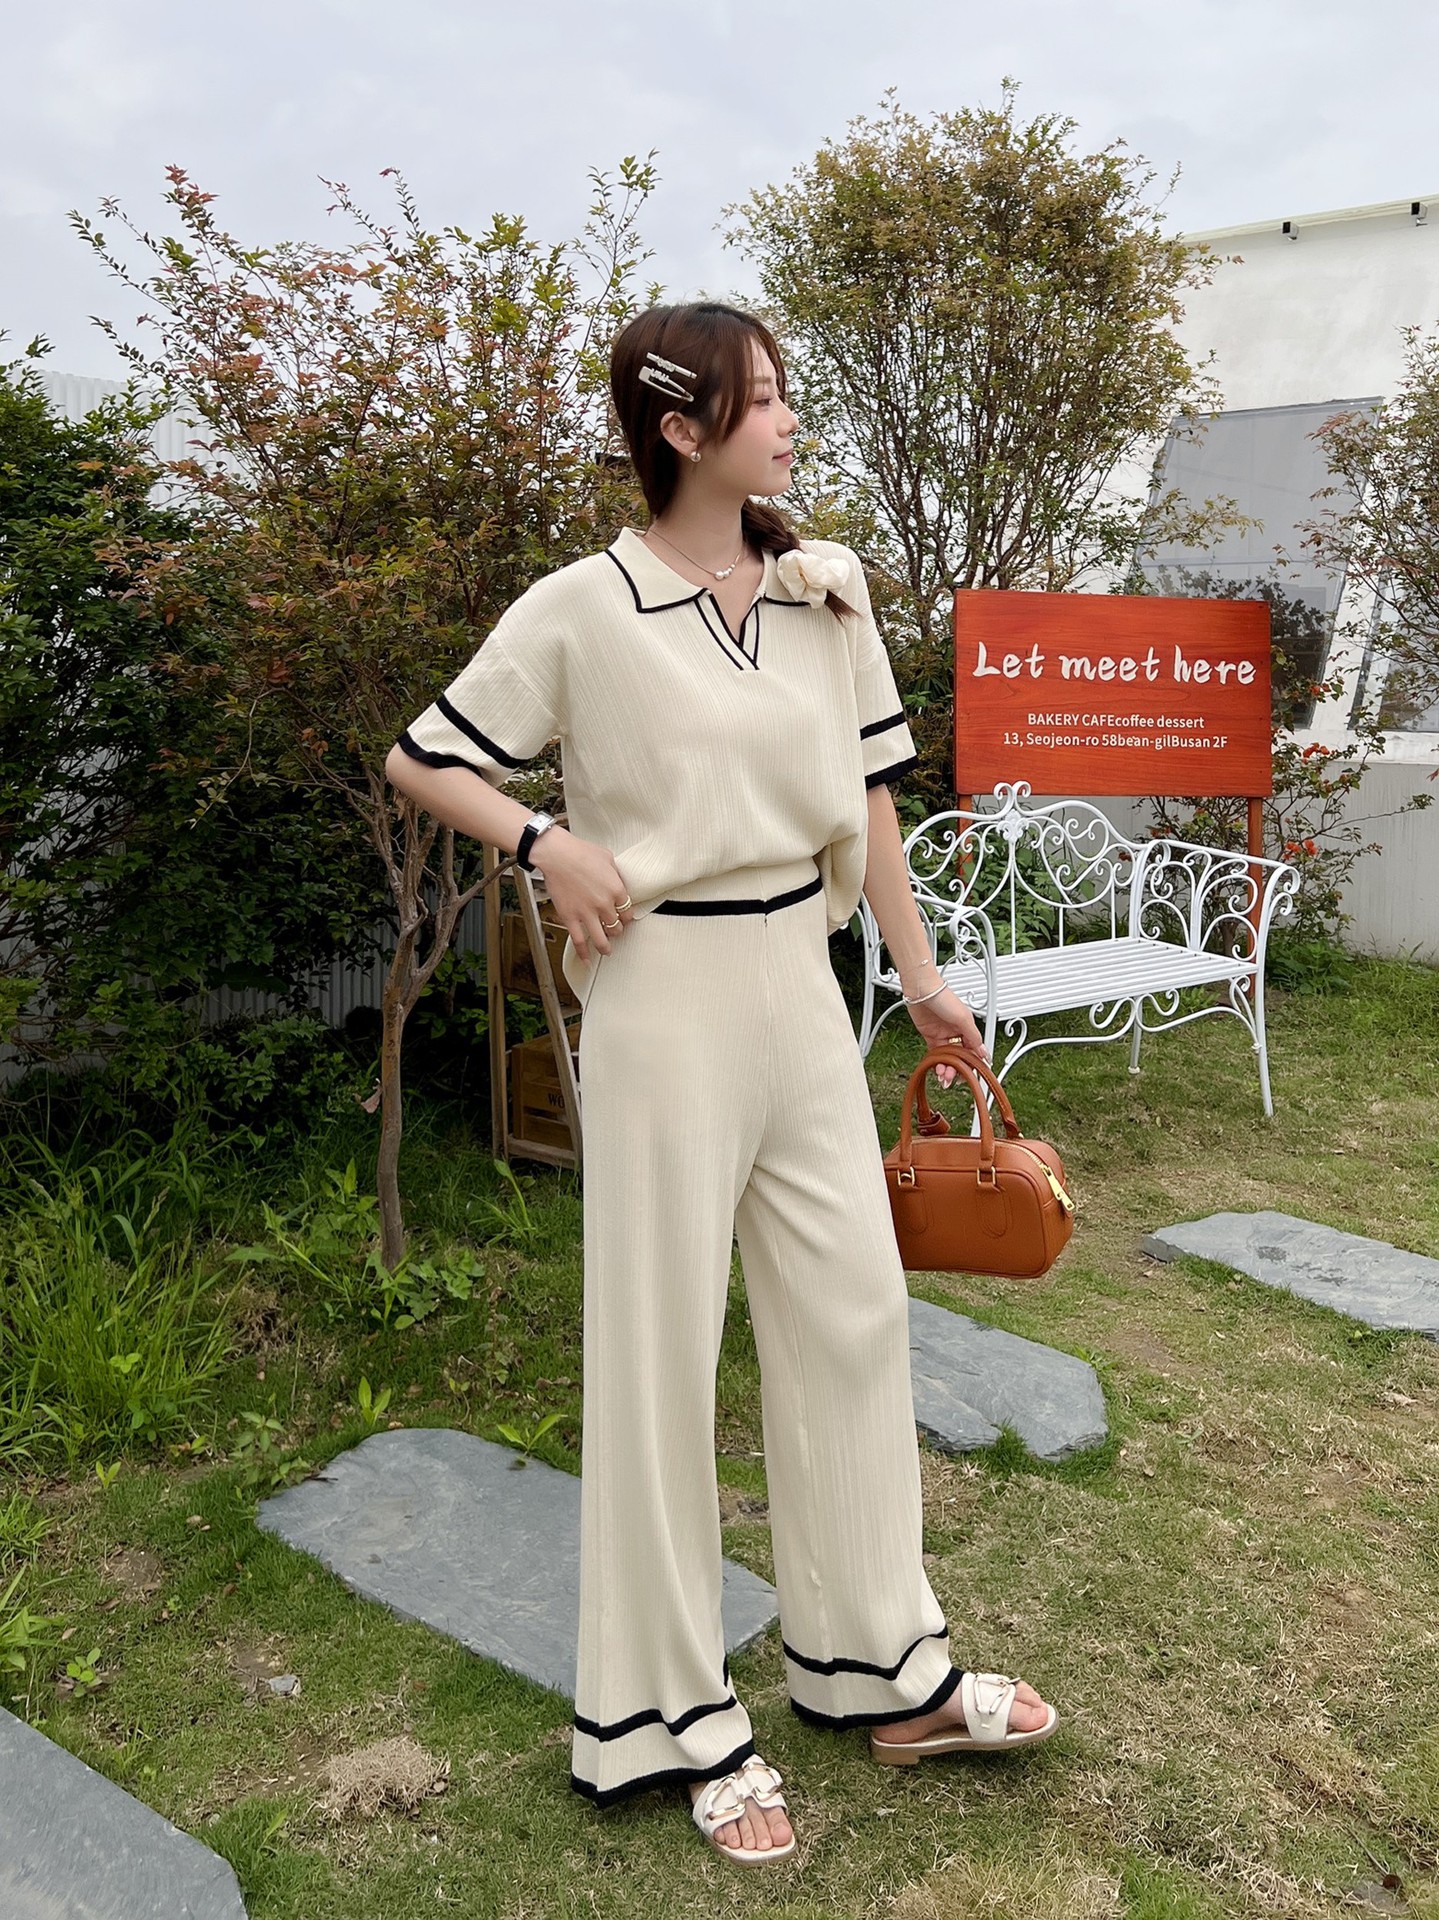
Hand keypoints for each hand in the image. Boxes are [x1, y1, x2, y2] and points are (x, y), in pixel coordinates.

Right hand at [531, 830, 633, 963]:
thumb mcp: (607, 858)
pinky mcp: (570, 917)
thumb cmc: (579, 852)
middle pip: (617, 926)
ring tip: (606, 950)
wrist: (556, 855)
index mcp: (616, 890)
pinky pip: (579, 941)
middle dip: (616, 929)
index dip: (627, 916)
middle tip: (614, 930)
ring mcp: (587, 913)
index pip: (628, 912)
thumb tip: (618, 881)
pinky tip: (586, 959)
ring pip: (602, 939)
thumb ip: (616, 874)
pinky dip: (583, 953)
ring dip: (606, 947)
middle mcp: (604, 904)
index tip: (624, 918)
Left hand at [905, 984, 987, 1088]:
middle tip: (954, 1078)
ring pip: (948, 1057)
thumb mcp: (963, 1018)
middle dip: (958, 1068)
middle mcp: (956, 1031)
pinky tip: (937, 1069)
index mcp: (967, 1026)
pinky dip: (936, 1062)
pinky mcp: (930, 1036)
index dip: (974, 1061)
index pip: (974, 1049)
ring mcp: (943, 1034)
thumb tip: (984, 1051)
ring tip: (944, 1076)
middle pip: (960, 1055)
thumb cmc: (943, 998)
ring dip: (947, 1068)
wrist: (921, 992)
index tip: (974, 1073)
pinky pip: (935, 1053)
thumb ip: (973, 1037)